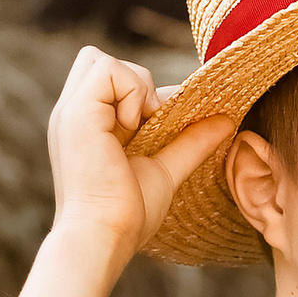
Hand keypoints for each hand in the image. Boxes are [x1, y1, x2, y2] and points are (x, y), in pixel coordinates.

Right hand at [46, 45, 234, 263]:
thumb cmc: (128, 215)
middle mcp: (73, 114)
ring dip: (134, 87)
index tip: (155, 127)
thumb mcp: (165, 170)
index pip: (110, 79)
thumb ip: (190, 144)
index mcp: (87, 125)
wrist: (104, 237)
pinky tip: (130, 127)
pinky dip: (130, 92)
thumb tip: (226, 121)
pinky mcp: (77, 113)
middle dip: (130, 81)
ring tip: (138, 128)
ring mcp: (71, 111)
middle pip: (97, 60)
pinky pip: (109, 69)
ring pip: (102, 59)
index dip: (137, 92)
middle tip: (144, 123)